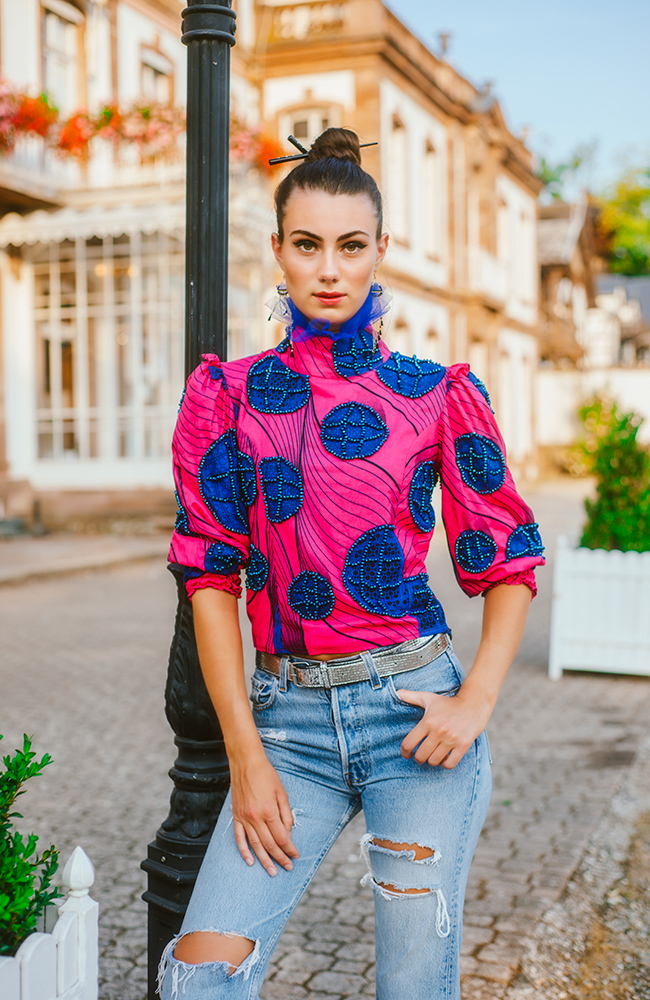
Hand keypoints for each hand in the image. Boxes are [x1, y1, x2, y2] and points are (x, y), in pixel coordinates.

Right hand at [229, 754, 299, 875]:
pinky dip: (244, 851)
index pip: (282, 837)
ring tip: (271, 871)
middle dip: (280, 858)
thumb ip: (286, 815)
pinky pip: (239, 838)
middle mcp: (256, 818)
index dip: (290, 849)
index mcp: (269, 811)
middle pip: (270, 844)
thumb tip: (288, 833)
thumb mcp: (282, 793)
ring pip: (255, 845)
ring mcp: (244, 818)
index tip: (296, 855)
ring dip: (264, 860)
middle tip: (287, 867)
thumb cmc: (266, 775)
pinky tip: (250, 861)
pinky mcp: (236, 816)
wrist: (246, 763)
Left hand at [395, 687, 491, 768]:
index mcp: (427, 721)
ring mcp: (451, 739)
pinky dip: (445, 763)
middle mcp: (438, 731)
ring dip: (432, 760)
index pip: (409, 743)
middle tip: (421, 755)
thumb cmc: (448, 702)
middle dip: (418, 758)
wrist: (473, 703)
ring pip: (434, 761)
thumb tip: (397, 692)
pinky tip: (445, 757)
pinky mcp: (463, 745)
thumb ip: (411, 696)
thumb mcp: (429, 698)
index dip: (405, 752)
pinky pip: (449, 764)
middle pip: (421, 756)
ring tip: (433, 755)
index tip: (407, 754)